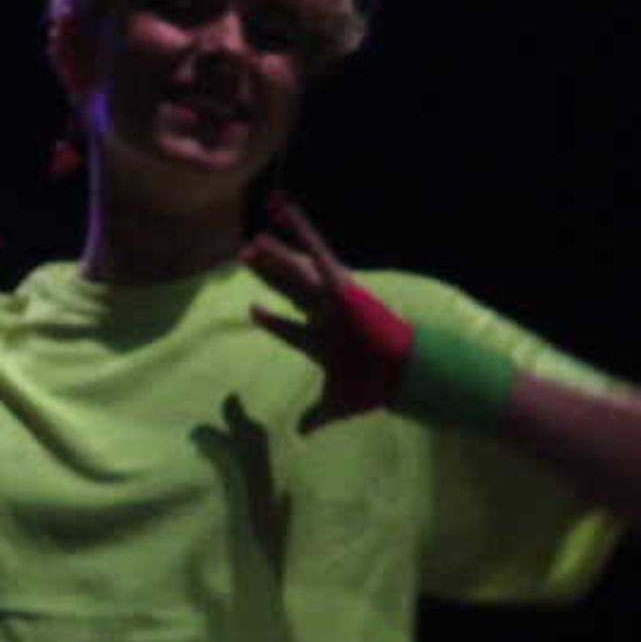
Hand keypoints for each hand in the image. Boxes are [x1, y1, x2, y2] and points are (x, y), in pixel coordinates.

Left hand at [244, 193, 416, 428]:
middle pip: (289, 292)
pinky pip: (315, 249)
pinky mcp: (339, 282)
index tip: (254, 311)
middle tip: (247, 262)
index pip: (291, 327)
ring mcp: (331, 296)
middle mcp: (326, 314)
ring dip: (275, 258)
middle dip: (268, 279)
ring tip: (251, 245)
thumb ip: (318, 414)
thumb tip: (303, 434)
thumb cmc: (370, 385)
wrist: (394, 369)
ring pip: (295, 273)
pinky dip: (301, 228)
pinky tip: (283, 207)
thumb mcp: (337, 403)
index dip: (272, 320)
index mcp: (324, 340)